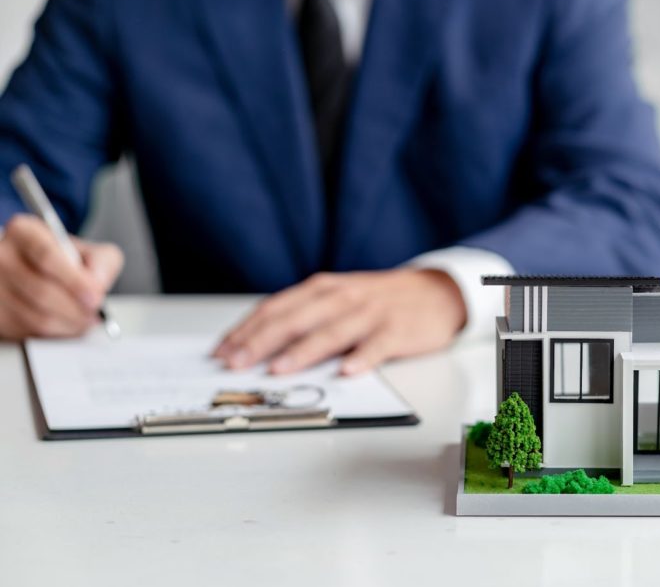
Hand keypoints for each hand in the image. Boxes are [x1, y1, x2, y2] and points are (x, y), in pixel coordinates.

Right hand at [0, 214, 123, 339]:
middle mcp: (3, 256)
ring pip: (35, 316)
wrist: (39, 272)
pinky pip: (29, 331)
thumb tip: (97, 286)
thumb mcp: (88, 250)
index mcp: (24, 233)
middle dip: (76, 308)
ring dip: (68, 324)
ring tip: (85, 320)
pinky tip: (67, 324)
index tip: (95, 297)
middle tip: (94, 313)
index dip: (74, 281)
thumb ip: (101, 263)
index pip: (47, 257)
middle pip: (41, 291)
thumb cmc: (64, 260)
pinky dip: (54, 332)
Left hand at [213, 269, 467, 374]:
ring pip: (331, 332)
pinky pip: (378, 345)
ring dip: (302, 351)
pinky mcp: (398, 329)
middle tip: (235, 364)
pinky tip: (347, 371)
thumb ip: (305, 316)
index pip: (277, 308)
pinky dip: (362, 356)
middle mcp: (343, 297)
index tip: (222, 351)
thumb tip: (258, 345)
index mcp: (324, 289)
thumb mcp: (339, 298)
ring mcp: (371, 313)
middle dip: (261, 342)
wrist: (437, 292)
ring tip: (278, 369)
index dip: (247, 330)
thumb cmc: (380, 301)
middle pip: (296, 319)